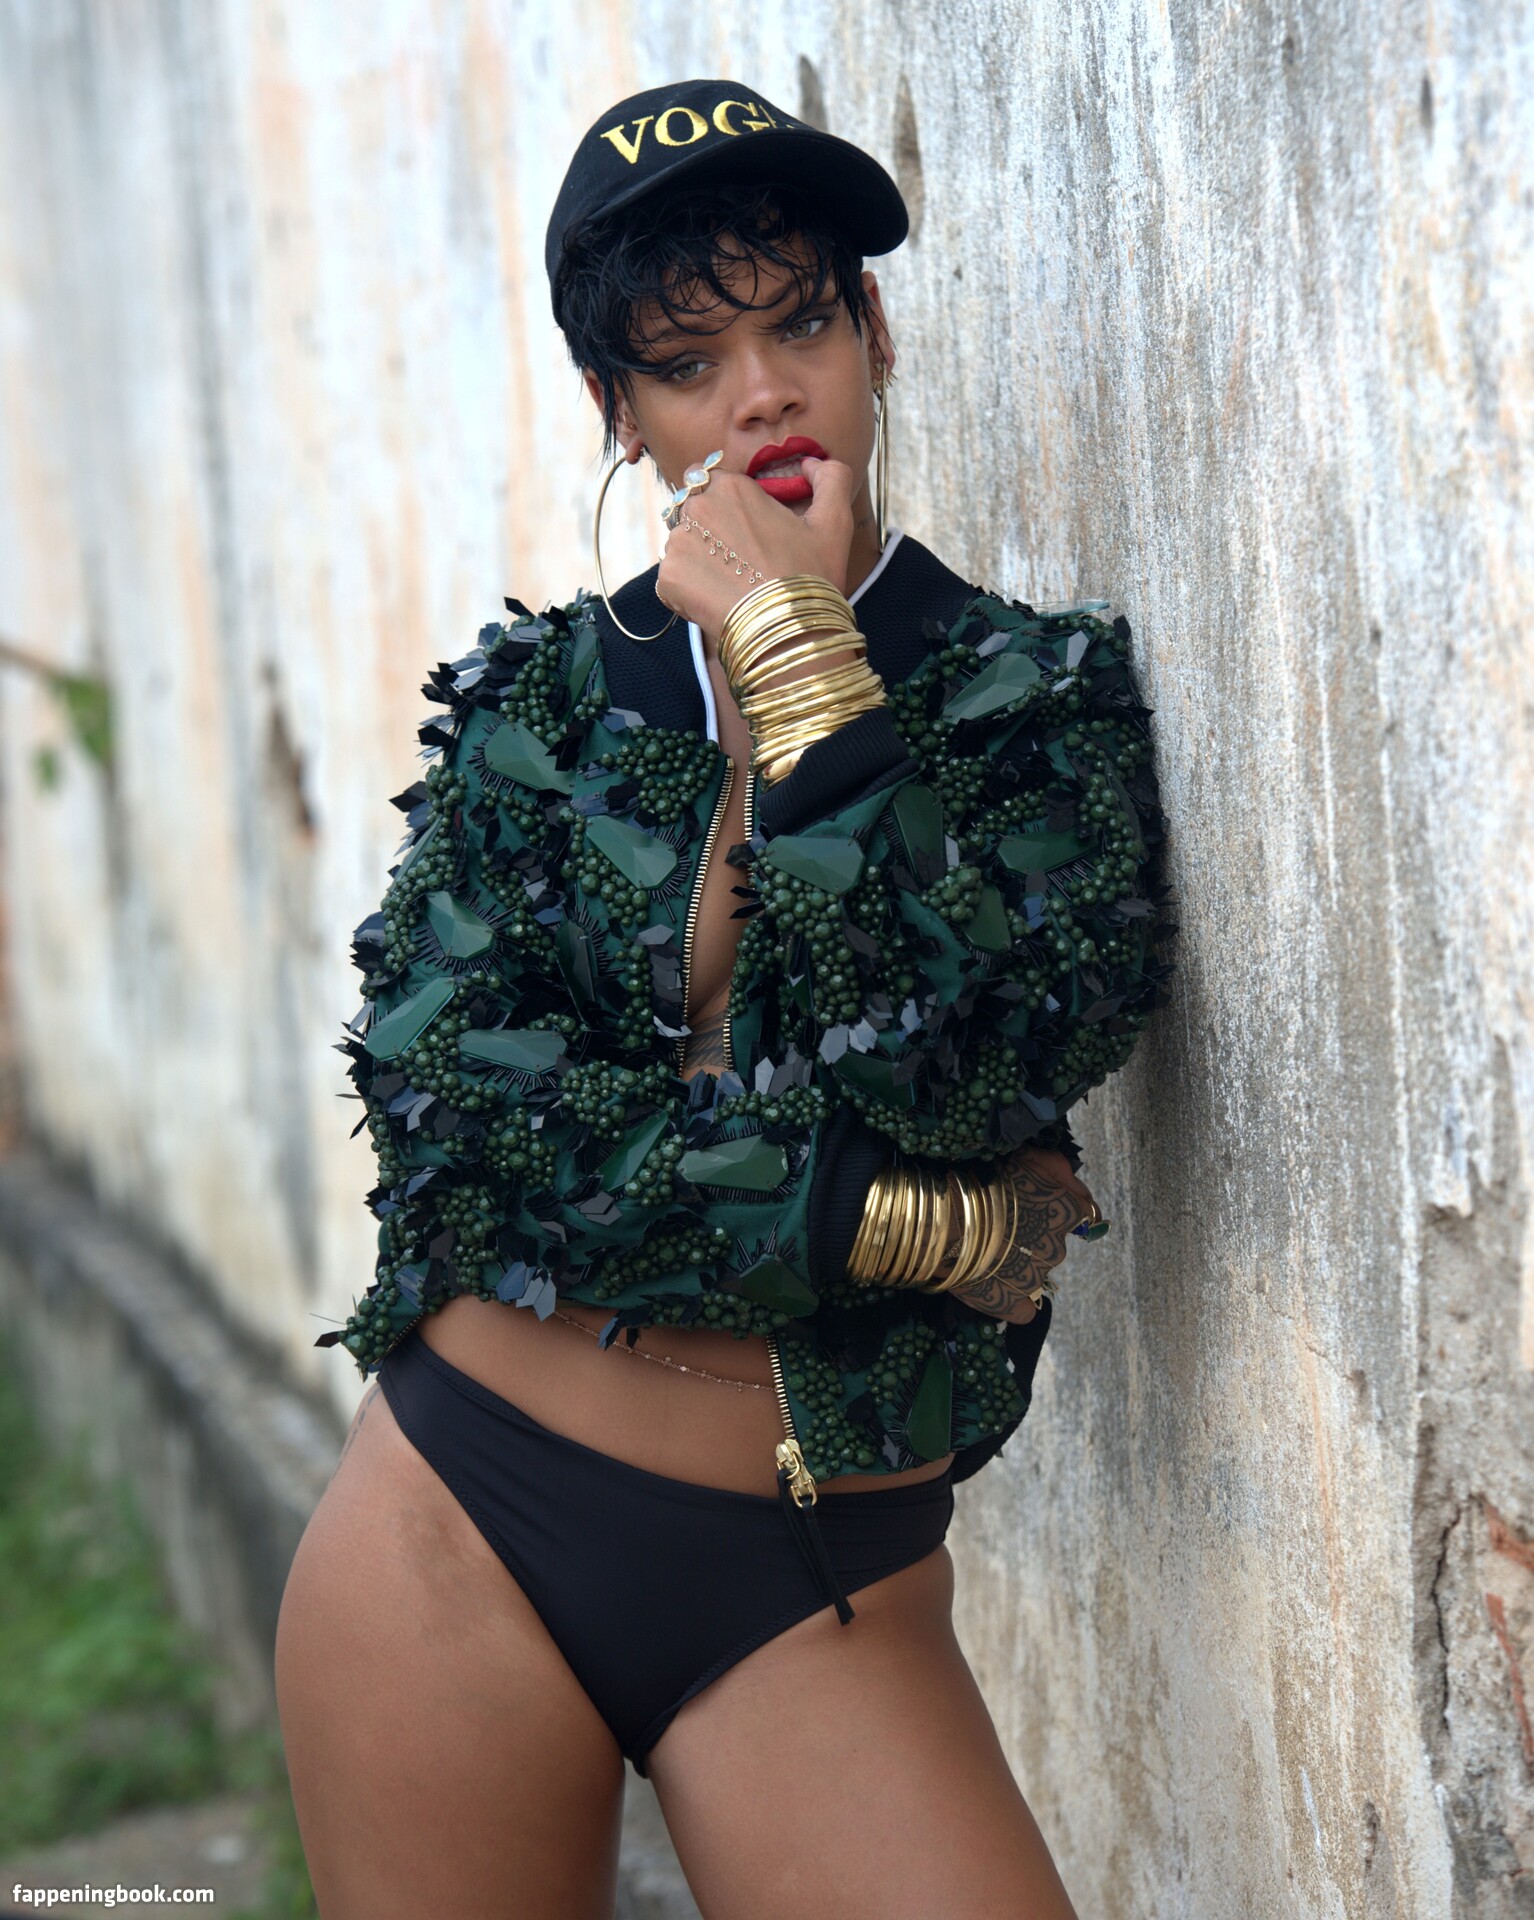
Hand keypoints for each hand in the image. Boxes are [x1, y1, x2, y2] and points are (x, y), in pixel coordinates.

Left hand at [654, 456, 855, 649]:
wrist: (787, 631)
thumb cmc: (812, 576)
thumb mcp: (835, 521)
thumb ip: (831, 478)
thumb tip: (809, 463)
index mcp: (731, 486)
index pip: (710, 480)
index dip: (727, 504)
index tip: (746, 529)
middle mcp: (697, 507)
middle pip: (691, 510)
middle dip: (708, 528)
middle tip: (739, 559)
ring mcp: (678, 543)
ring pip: (681, 545)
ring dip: (698, 559)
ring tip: (731, 584)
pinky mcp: (667, 578)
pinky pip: (672, 579)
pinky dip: (688, 591)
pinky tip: (718, 601)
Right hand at [945, 1148, 1100, 1325]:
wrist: (938, 1217)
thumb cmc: (981, 1178)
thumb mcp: (1028, 1157)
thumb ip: (1061, 1172)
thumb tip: (1080, 1195)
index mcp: (1065, 1212)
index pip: (1081, 1214)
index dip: (1054, 1209)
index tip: (1030, 1207)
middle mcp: (1056, 1248)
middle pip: (1050, 1243)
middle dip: (1030, 1237)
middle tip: (997, 1225)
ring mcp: (1034, 1279)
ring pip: (1033, 1272)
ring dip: (1015, 1264)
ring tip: (982, 1249)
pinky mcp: (1012, 1306)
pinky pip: (1021, 1308)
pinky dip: (1009, 1299)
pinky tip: (988, 1283)